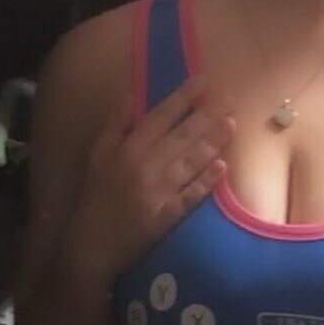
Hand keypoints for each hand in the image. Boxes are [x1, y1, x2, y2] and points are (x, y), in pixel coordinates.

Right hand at [75, 72, 234, 279]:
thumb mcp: (97, 155)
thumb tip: (130, 94)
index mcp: (128, 148)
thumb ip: (114, 124)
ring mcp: (159, 191)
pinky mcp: (167, 215)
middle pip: (182, 136)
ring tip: (232, 124)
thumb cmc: (95, 196)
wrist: (91, 243)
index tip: (204, 81)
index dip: (183, 97)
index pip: (160, 116)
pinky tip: (222, 167)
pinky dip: (206, 181)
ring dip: (212, 142)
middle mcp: (146, 166)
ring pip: (190, 162)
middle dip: (207, 115)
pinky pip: (190, 195)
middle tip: (230, 99)